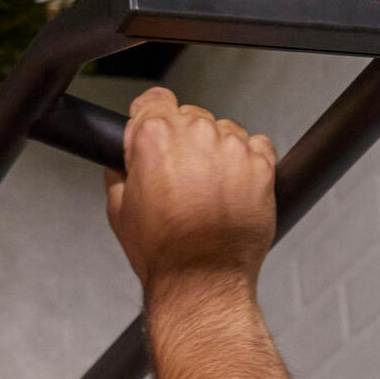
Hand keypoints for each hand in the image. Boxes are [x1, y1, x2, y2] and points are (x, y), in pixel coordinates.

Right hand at [106, 87, 277, 286]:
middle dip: (185, 142)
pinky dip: (246, 162)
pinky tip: (232, 190)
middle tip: (182, 179)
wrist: (202, 278)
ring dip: (217, 152)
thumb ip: (119, 170)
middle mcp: (196, 135)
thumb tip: (124, 158)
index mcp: (155, 138)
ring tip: (209, 191)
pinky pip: (255, 146)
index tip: (156, 128)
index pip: (154, 99)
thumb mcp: (118, 209)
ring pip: (224, 131)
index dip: (151, 115)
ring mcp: (232, 148)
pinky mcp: (261, 164)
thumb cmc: (164, 251)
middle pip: (190, 117)